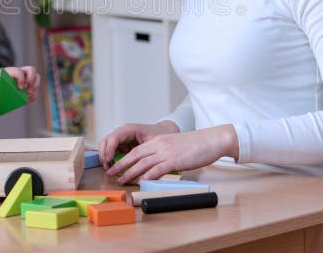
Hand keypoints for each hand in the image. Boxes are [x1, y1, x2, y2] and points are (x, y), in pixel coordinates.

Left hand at [0, 66, 40, 102]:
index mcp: (11, 70)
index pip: (19, 71)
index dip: (21, 79)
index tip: (19, 88)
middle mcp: (21, 72)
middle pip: (32, 70)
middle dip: (32, 80)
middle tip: (28, 91)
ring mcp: (25, 77)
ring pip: (36, 77)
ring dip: (35, 87)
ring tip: (30, 96)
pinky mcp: (28, 84)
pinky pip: (35, 87)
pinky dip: (34, 94)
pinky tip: (29, 100)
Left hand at [105, 125, 237, 184]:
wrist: (211, 140)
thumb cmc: (196, 145)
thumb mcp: (175, 145)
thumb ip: (165, 153)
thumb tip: (157, 166)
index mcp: (159, 140)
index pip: (136, 149)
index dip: (124, 158)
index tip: (115, 165)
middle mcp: (159, 144)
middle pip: (135, 155)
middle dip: (121, 165)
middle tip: (111, 173)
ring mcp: (166, 152)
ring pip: (143, 163)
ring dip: (130, 172)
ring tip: (121, 180)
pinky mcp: (175, 160)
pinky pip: (157, 169)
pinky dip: (147, 176)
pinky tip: (140, 182)